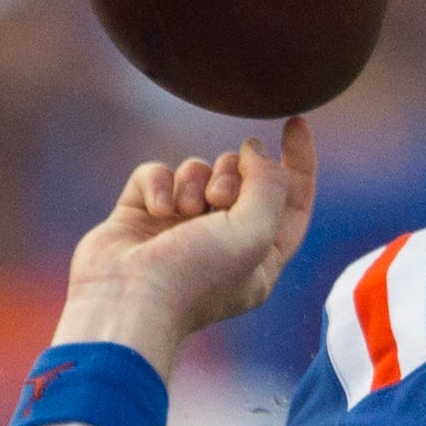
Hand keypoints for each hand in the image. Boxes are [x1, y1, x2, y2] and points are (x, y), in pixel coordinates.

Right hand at [54, 116, 317, 373]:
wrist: (126, 303)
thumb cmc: (195, 278)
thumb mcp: (254, 232)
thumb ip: (269, 183)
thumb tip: (254, 151)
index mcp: (261, 256)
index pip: (293, 200)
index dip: (299, 161)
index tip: (296, 122)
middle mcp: (222, 242)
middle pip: (242, 177)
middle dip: (232, 175)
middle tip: (218, 200)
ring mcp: (178, 228)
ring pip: (199, 171)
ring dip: (194, 182)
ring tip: (183, 212)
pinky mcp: (140, 216)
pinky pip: (157, 173)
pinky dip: (157, 184)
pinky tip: (155, 210)